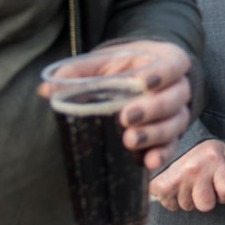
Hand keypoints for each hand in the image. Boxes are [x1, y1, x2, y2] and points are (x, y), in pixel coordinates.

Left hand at [41, 41, 193, 170]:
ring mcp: (176, 113)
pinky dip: (162, 154)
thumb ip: (77, 72)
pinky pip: (172, 145)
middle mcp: (178, 87)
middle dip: (153, 109)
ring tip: (130, 140)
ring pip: (175, 123)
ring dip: (155, 134)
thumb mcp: (102, 63)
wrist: (138, 78)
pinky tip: (148, 162)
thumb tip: (46, 90)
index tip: (143, 83)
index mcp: (166, 61)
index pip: (174, 64)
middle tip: (126, 117)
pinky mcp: (171, 135)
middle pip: (176, 98)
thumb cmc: (122, 67)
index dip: (163, 73)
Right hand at [148, 139, 224, 211]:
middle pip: (206, 205)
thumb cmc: (202, 150)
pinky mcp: (161, 185)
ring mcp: (177, 177)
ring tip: (186, 182)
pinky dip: (173, 200)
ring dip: (189, 198)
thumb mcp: (222, 154)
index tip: (220, 189)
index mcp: (213, 158)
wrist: (170, 139)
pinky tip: (175, 185)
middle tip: (201, 186)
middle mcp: (195, 168)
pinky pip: (172, 206)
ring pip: (188, 206)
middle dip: (206, 200)